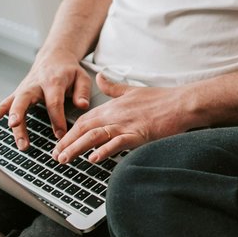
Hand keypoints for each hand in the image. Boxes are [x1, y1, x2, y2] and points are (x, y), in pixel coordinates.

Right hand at [0, 49, 91, 149]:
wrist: (55, 57)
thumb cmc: (70, 70)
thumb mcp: (82, 76)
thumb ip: (82, 91)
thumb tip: (82, 106)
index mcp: (53, 81)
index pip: (53, 103)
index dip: (57, 120)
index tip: (60, 135)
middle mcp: (35, 85)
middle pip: (24, 101)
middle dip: (21, 117)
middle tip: (20, 133)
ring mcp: (24, 89)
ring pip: (13, 105)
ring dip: (12, 122)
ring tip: (17, 142)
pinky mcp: (18, 93)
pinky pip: (4, 103)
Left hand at [51, 73, 188, 163]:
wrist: (183, 103)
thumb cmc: (162, 98)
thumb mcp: (133, 90)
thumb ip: (113, 87)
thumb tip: (99, 77)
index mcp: (114, 106)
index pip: (85, 119)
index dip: (70, 132)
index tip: (60, 143)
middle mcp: (116, 114)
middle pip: (84, 128)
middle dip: (67, 143)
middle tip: (54, 156)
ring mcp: (127, 124)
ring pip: (95, 136)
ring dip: (77, 148)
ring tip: (64, 159)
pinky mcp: (139, 134)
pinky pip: (118, 142)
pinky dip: (105, 150)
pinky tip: (94, 158)